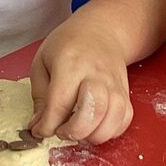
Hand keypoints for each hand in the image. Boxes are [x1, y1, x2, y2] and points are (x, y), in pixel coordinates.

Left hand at [29, 19, 131, 142]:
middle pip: (93, 110)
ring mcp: (114, 83)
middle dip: (74, 131)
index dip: (48, 125)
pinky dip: (111, 131)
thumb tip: (39, 126)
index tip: (40, 131)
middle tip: (62, 131)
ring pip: (113, 118)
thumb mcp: (42, 62)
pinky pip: (125, 119)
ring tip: (78, 131)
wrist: (101, 30)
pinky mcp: (125, 92)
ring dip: (93, 135)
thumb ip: (40, 96)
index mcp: (70, 63)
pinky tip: (96, 127)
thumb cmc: (68, 45)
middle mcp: (96, 74)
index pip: (60, 102)